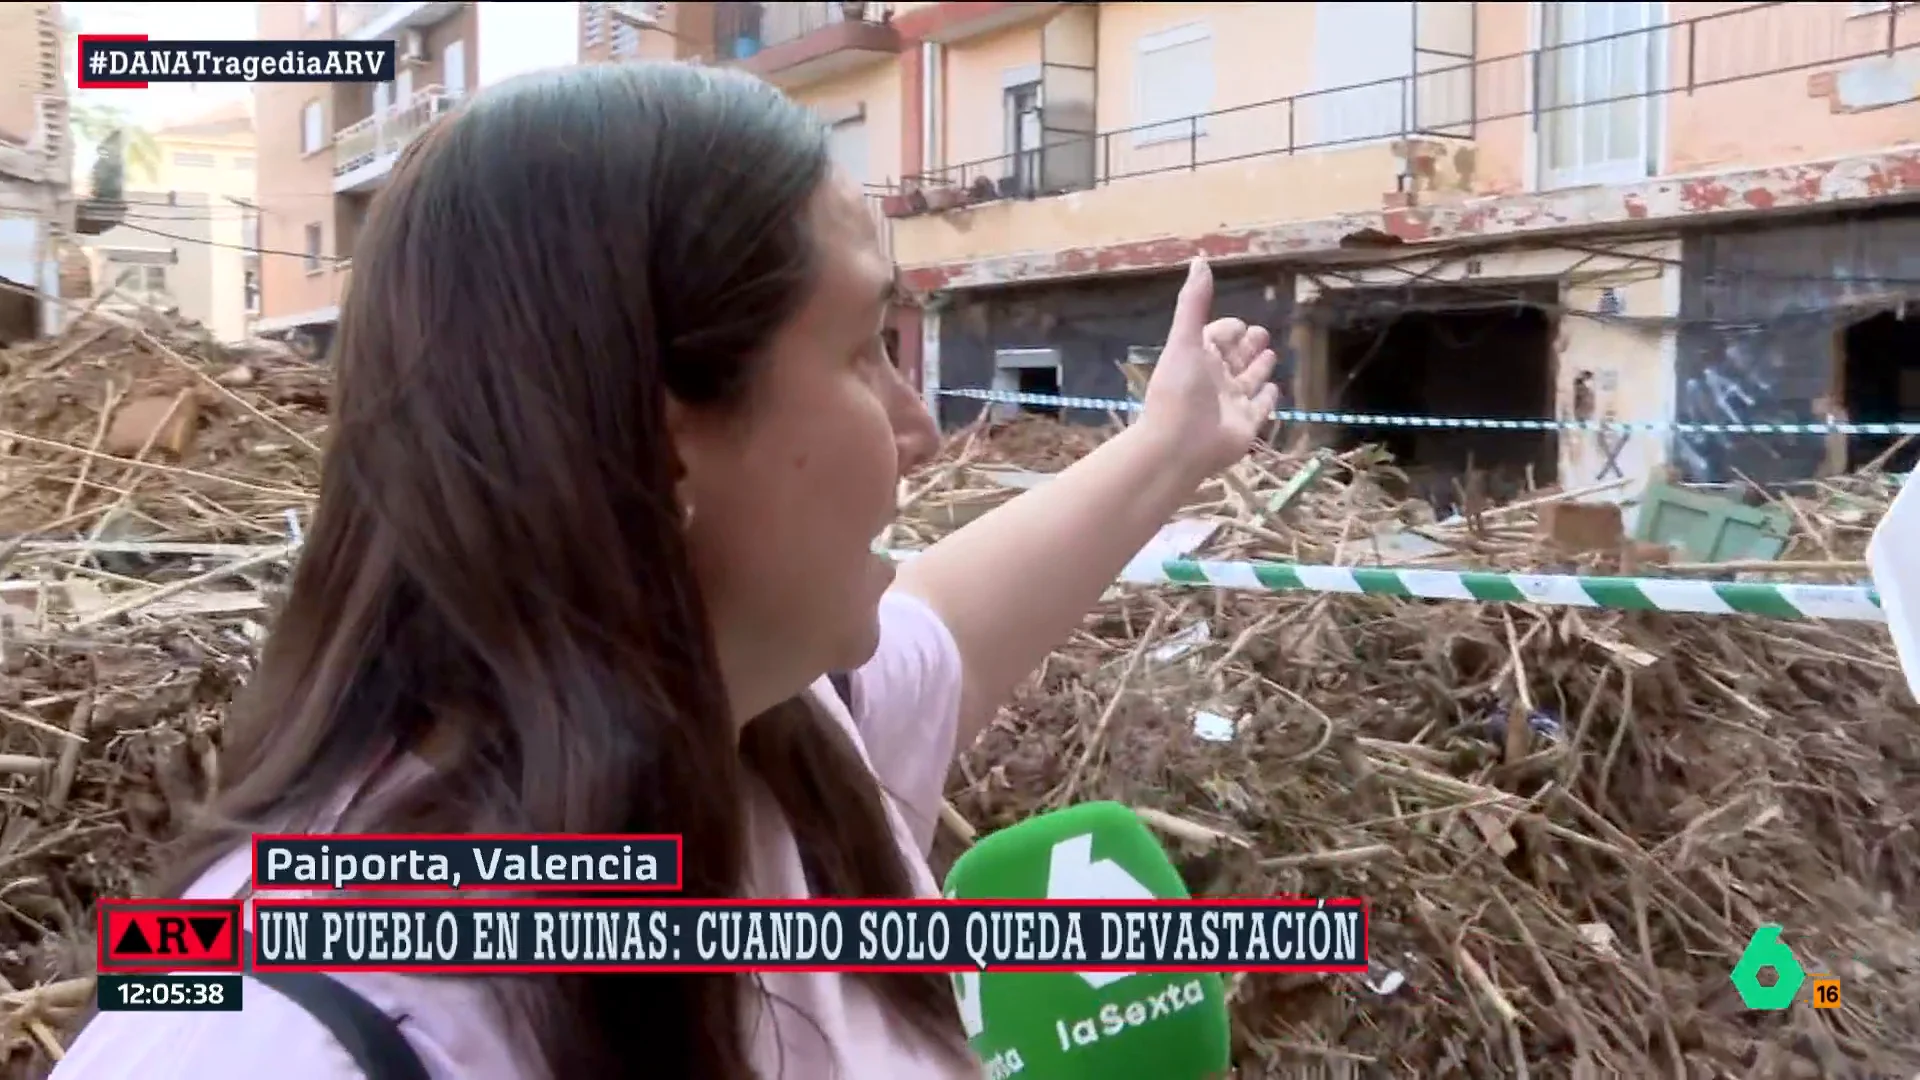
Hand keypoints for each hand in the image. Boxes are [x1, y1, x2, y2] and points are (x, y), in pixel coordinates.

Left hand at [1138, 257, 1280, 476]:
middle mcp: (1215, 379)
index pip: (1217, 337)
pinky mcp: (1247, 424)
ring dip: (1259, 366)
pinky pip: (1261, 406)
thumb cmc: (1179, 390)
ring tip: (1270, 352)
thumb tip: (1199, 260)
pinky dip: (1268, 396)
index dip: (1228, 329)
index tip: (1238, 323)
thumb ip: (1194, 302)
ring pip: (1250, 379)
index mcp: (1198, 358)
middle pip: (1235, 357)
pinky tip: (1274, 388)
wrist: (1179, 445)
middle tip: (1260, 332)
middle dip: (1247, 345)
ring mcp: (1232, 402)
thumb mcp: (1185, 340)